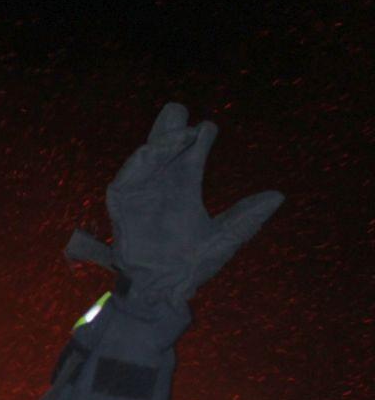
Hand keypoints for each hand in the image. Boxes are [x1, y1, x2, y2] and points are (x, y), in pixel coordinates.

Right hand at [67, 103, 282, 309]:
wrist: (164, 290)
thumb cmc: (190, 267)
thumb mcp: (225, 238)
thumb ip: (246, 217)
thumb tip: (278, 196)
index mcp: (184, 190)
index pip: (191, 155)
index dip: (199, 139)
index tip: (208, 128)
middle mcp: (162, 187)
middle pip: (165, 149)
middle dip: (171, 128)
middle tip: (178, 108)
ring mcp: (140, 196)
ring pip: (145, 160)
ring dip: (157, 143)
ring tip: (174, 129)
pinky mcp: (122, 207)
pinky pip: (124, 180)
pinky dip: (137, 164)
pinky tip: (150, 152)